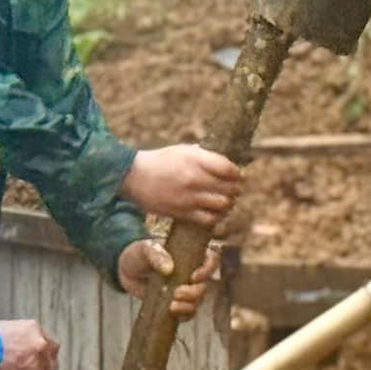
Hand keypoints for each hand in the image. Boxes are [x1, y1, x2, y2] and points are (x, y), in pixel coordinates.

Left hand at [116, 239, 221, 321]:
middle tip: (177, 293)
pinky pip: (188, 313)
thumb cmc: (138, 254)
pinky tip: (172, 312)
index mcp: (191, 255)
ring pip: (199, 301)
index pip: (211, 260)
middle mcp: (191, 273)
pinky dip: (184, 314)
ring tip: (172, 305)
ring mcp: (185, 289)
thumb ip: (156, 254)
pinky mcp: (176, 303)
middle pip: (205, 285)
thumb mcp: (145, 249)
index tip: (194, 277)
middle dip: (194, 292)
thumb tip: (169, 268)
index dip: (208, 269)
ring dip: (189, 305)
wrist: (125, 270)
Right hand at [121, 144, 241, 224]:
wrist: (133, 177)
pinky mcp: (182, 213)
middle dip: (235, 189)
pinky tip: (213, 212)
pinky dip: (216, 217)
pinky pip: (209, 219)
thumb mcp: (182, 150)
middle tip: (232, 189)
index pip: (230, 169)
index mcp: (196, 160)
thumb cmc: (160, 161)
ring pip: (223, 205)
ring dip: (228, 203)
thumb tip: (225, 162)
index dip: (237, 173)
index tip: (236, 175)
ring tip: (225, 201)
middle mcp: (195, 178)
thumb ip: (204, 155)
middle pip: (230, 188)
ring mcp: (189, 197)